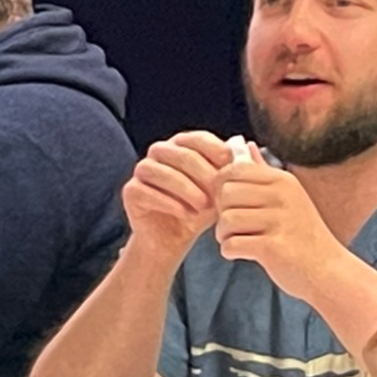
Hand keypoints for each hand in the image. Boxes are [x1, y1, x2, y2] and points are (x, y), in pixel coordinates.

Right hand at [121, 131, 232, 259]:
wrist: (174, 238)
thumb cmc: (199, 209)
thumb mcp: (221, 190)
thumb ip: (231, 169)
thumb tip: (245, 145)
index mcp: (182, 145)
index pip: (197, 138)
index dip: (215, 150)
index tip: (230, 168)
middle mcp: (159, 152)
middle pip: (179, 153)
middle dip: (201, 172)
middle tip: (217, 193)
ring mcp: (142, 170)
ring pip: (159, 170)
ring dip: (184, 187)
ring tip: (202, 205)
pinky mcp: (131, 191)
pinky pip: (145, 190)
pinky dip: (167, 202)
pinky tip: (184, 214)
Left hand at [214, 157, 338, 297]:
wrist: (328, 271)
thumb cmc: (302, 235)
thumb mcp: (287, 196)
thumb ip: (261, 171)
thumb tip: (243, 144)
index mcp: (282, 180)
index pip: (232, 170)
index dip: (222, 189)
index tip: (231, 206)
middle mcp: (282, 196)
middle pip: (225, 193)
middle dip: (221, 212)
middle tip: (232, 227)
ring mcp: (279, 221)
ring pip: (226, 219)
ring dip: (224, 235)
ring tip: (238, 241)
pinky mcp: (273, 248)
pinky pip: (232, 244)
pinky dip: (230, 251)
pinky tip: (242, 253)